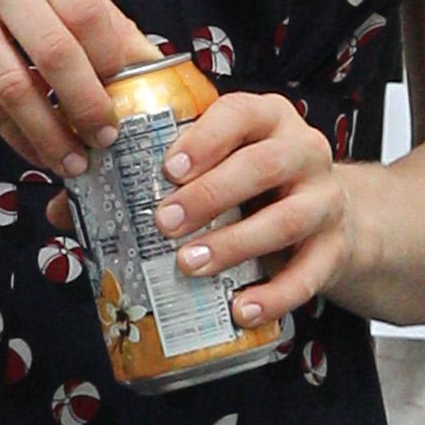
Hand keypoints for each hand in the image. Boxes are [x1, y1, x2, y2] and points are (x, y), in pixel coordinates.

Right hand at [0, 0, 150, 178]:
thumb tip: (147, 60)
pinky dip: (15, 135)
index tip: (134, 94)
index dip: (116, 62)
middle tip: (109, 136)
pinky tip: (38, 151)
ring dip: (51, 133)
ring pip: (15, 88)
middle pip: (56, 52)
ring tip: (76, 160)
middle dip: (88, 104)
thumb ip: (90, 6)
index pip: (89, 13)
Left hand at [137, 91, 352, 327]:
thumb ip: (176, 167)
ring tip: (190, 265)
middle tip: (165, 223)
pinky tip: (240, 310)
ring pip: (286, 220)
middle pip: (263, 166)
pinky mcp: (335, 248)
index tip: (168, 169)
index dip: (205, 139)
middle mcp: (304, 152)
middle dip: (210, 194)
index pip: (241, 114)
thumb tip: (89, 202)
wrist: (332, 213)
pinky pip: (308, 274)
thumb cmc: (260, 182)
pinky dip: (273, 296)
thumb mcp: (228, 158)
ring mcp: (324, 201)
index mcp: (270, 119)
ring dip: (234, 244)